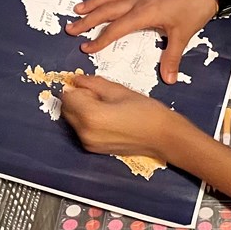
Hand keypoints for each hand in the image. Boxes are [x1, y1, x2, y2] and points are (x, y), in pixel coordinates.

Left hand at [60, 74, 180, 158]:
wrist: (163, 137)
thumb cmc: (147, 112)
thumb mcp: (119, 90)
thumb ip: (93, 84)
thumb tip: (77, 80)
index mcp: (91, 115)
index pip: (68, 96)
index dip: (79, 88)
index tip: (92, 87)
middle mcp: (86, 132)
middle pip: (67, 109)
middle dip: (78, 99)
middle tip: (100, 96)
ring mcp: (89, 143)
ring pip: (73, 120)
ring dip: (82, 110)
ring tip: (107, 108)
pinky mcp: (93, 149)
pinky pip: (82, 130)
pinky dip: (88, 122)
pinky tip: (108, 119)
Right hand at [65, 0, 218, 82]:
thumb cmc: (195, 12)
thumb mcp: (183, 36)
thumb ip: (172, 58)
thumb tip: (169, 79)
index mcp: (144, 14)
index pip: (116, 29)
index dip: (100, 39)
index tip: (86, 47)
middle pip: (107, 11)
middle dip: (88, 20)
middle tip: (71, 28)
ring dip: (94, 2)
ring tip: (78, 9)